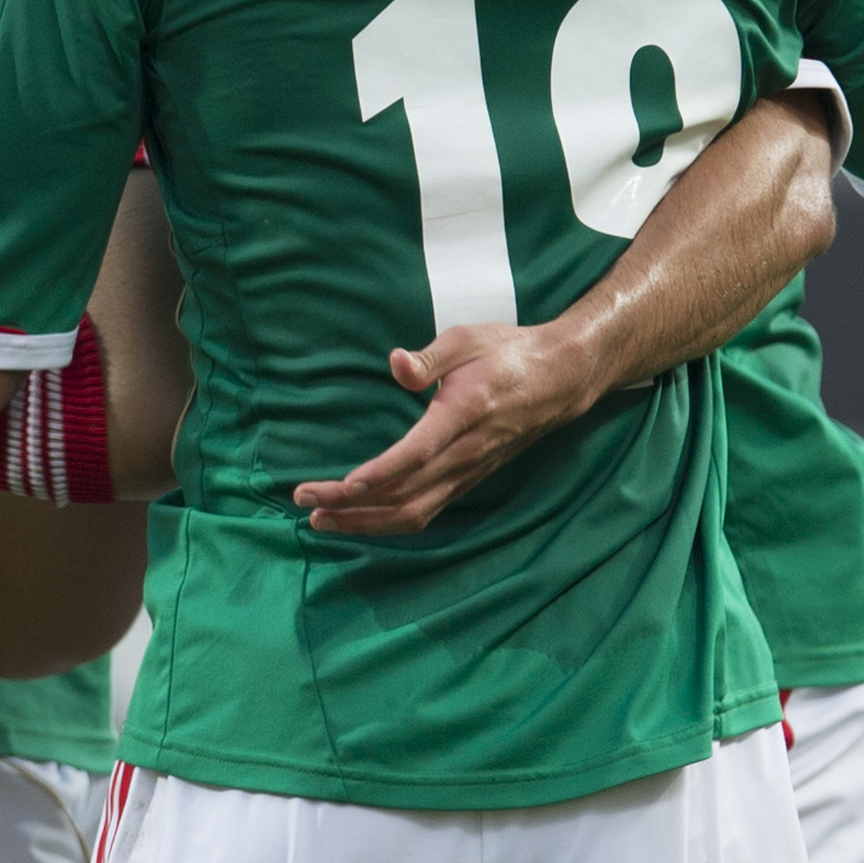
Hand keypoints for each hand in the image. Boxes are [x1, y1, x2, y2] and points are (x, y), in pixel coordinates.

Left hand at [291, 318, 606, 536]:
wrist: (559, 381)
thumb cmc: (506, 353)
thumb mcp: (468, 338)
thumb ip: (430, 357)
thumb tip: (395, 363)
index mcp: (464, 414)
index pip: (419, 452)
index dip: (382, 473)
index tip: (344, 485)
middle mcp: (465, 452)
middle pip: (405, 493)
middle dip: (352, 505)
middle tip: (304, 500)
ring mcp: (466, 473)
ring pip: (413, 513)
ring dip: (364, 523)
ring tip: (319, 520)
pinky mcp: (465, 481)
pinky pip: (424, 512)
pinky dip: (387, 523)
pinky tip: (357, 522)